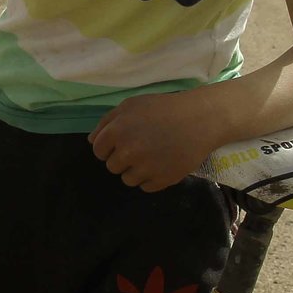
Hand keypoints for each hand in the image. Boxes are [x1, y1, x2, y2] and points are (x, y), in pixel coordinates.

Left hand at [87, 91, 226, 192]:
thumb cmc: (164, 108)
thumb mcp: (131, 105)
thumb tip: (92, 142)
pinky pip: (146, 187)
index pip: (98, 152)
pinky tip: (162, 163)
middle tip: (142, 146)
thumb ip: (107, 122)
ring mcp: (145, 168)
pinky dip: (152, 178)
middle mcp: (128, 152)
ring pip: (128, 180)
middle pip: (112, 167)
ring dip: (136, 170)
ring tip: (153, 155)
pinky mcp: (162, 180)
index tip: (123, 142)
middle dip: (123, 158)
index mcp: (117, 132)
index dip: (109, 147)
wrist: (200, 119)